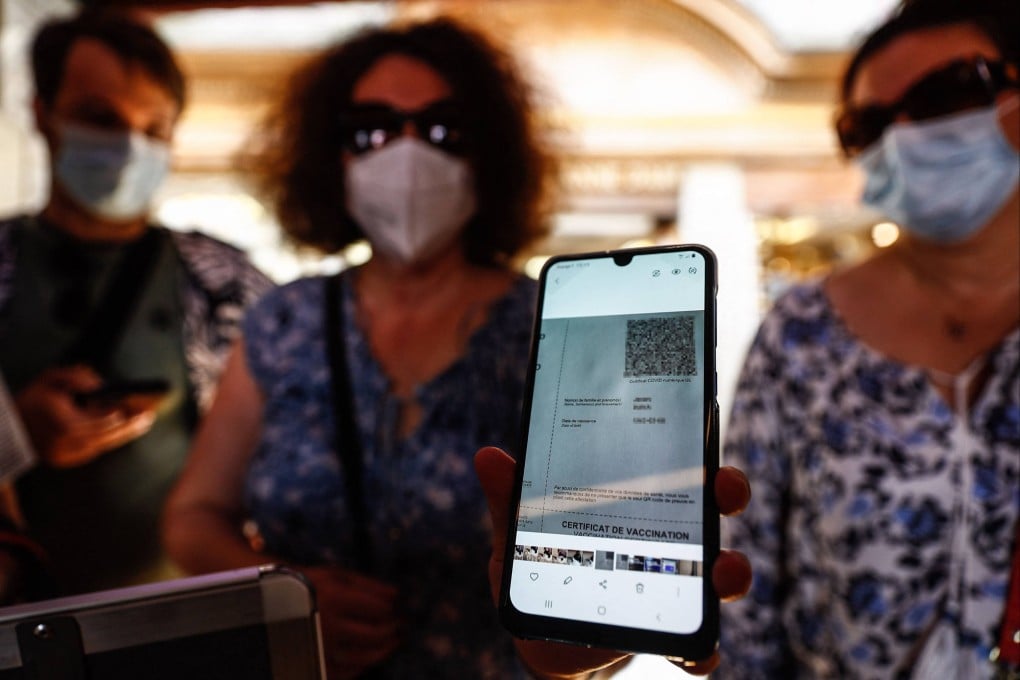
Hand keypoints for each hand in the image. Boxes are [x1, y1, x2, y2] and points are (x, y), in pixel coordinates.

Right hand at [14, 366, 156, 467]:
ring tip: (142, 424)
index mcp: (63, 423)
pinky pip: (93, 450)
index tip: (142, 412)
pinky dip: (107, 440)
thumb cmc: (33, 399)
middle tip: (149, 418)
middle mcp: (65, 443)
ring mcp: (65, 456)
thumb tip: (100, 385)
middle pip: (107, 436)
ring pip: (102, 445)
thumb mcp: (52, 379)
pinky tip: (122, 431)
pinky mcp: (65, 461)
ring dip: (122, 435)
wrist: (9, 427)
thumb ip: (77, 377)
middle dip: (130, 427)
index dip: (123, 419)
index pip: (101, 423)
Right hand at [301, 565, 403, 678]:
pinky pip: (349, 672)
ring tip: (393, 640)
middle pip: (376, 634)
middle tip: (400, 624)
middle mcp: (327, 627)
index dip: (392, 608)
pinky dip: (364, 664)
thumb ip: (367, 584)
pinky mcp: (315, 667)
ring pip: (366, 657)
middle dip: (393, 628)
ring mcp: (321, 650)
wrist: (266, 605)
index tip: (397, 607)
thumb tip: (396, 595)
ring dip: (385, 649)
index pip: (378, 609)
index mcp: (333, 599)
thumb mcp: (333, 575)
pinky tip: (370, 653)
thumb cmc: (306, 585)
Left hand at [474, 446, 751, 678]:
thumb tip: (488, 456)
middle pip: (709, 510)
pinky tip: (701, 649)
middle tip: (724, 490)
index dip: (696, 454)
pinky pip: (698, 644)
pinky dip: (704, 648)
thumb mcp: (522, 537)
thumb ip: (511, 502)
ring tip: (724, 572)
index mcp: (635, 506)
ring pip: (719, 574)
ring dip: (731, 571)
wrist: (546, 640)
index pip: (674, 472)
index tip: (704, 446)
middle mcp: (665, 541)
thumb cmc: (542, 574)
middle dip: (726, 493)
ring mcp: (674, 589)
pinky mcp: (670, 638)